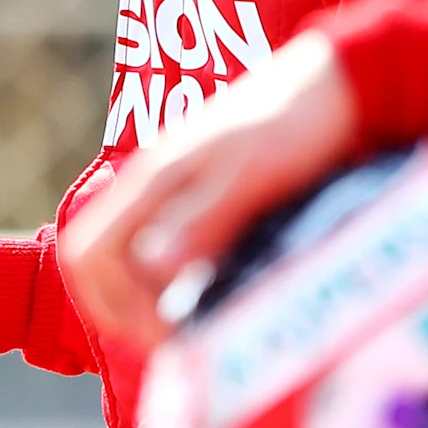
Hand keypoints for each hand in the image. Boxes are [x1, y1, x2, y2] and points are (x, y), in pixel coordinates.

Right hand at [58, 33, 357, 349]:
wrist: (339, 84)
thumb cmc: (297, 122)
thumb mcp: (249, 176)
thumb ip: (200, 220)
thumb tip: (151, 269)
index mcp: (153, 180)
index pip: (88, 254)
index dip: (114, 304)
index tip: (166, 335)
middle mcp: (153, 188)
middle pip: (97, 261)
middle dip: (122, 311)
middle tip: (174, 343)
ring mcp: (175, 193)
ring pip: (128, 258)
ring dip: (145, 301)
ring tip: (194, 329)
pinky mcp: (202, 200)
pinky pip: (163, 250)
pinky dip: (172, 285)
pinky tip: (212, 297)